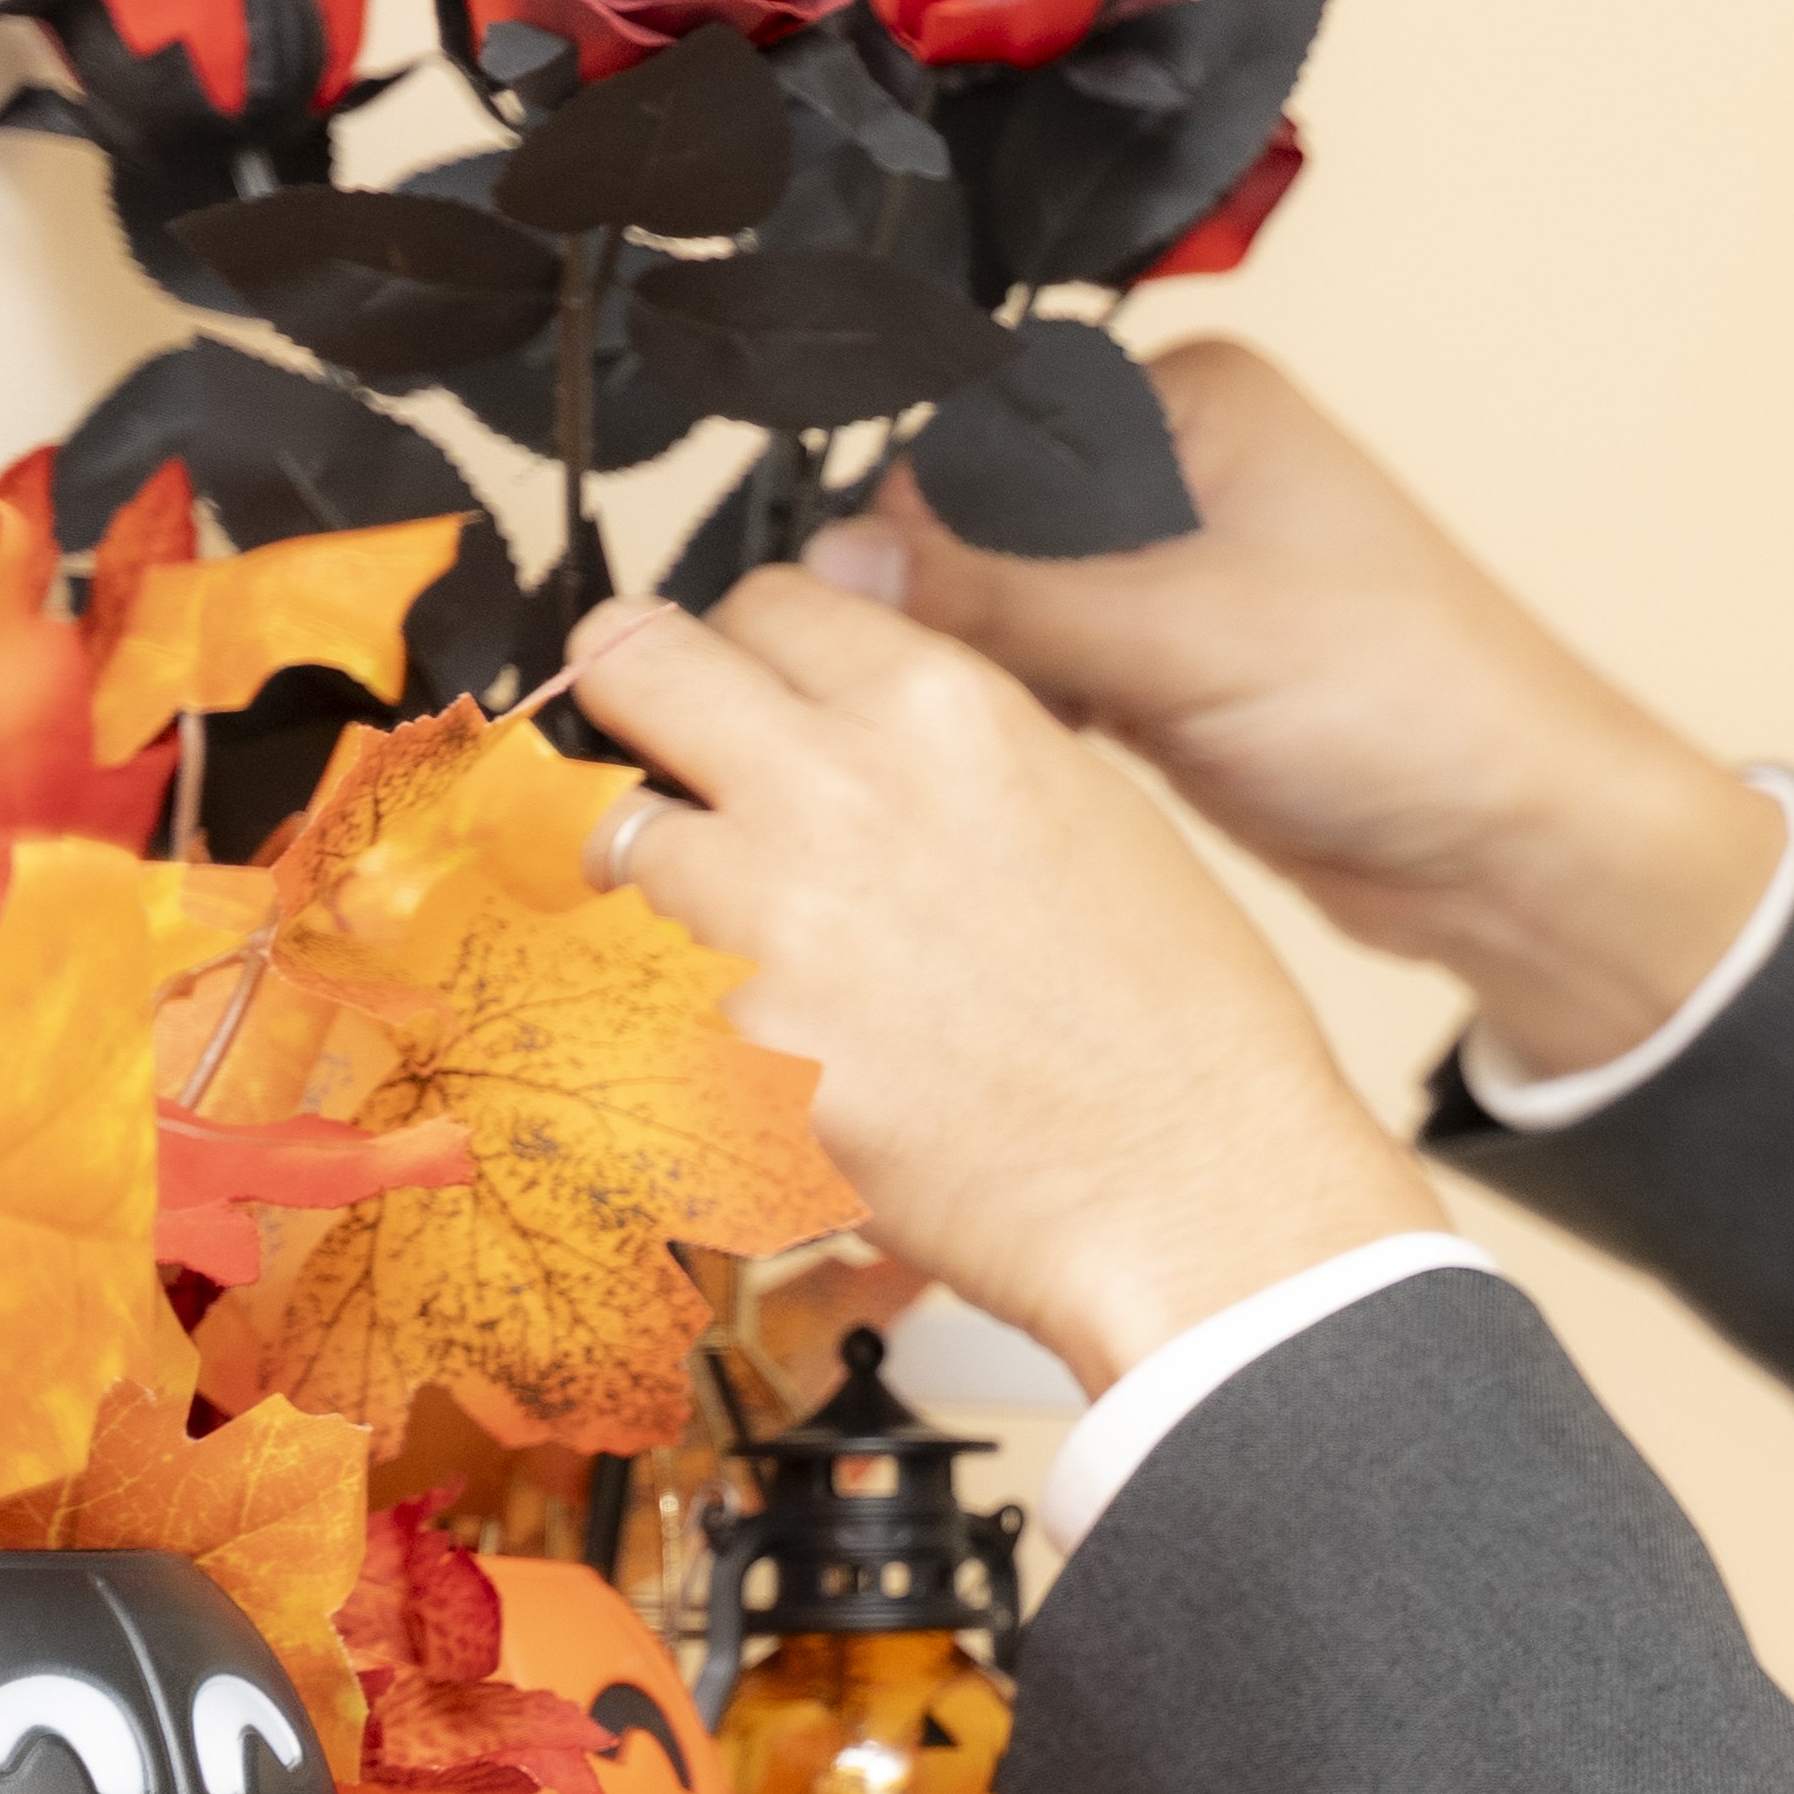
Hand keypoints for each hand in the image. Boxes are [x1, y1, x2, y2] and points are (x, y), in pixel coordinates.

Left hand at [561, 575, 1447, 1392]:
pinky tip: (771, 1043)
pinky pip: (637, 989)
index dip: (752, 648)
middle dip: (635, 696)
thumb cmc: (1180, 1027)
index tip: (749, 688)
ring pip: (605, 834)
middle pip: (632, 662)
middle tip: (652, 746)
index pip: (765, 601)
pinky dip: (672, 1007)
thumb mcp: (1090, 810)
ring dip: (649, 866)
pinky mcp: (713, 1049)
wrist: (1188, 1192)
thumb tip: (848, 721)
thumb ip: (947, 743)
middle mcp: (829, 789)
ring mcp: (756, 921)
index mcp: (938, 712)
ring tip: (727, 927)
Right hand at [824, 341, 1792, 1071]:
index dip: (911, 527)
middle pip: (976, 524)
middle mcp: (1176, 467)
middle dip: (943, 612)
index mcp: (1190, 398)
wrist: (1518, 846)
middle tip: (903, 699)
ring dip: (978, 678)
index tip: (850, 612)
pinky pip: (1042, 681)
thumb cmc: (1412, 705)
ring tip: (963, 741)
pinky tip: (1014, 772)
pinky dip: (1020, 722)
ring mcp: (1170, 574)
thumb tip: (835, 564)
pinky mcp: (1167, 672)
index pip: (979, 430)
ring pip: (999, 612)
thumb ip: (1001, 596)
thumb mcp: (1180, 633)